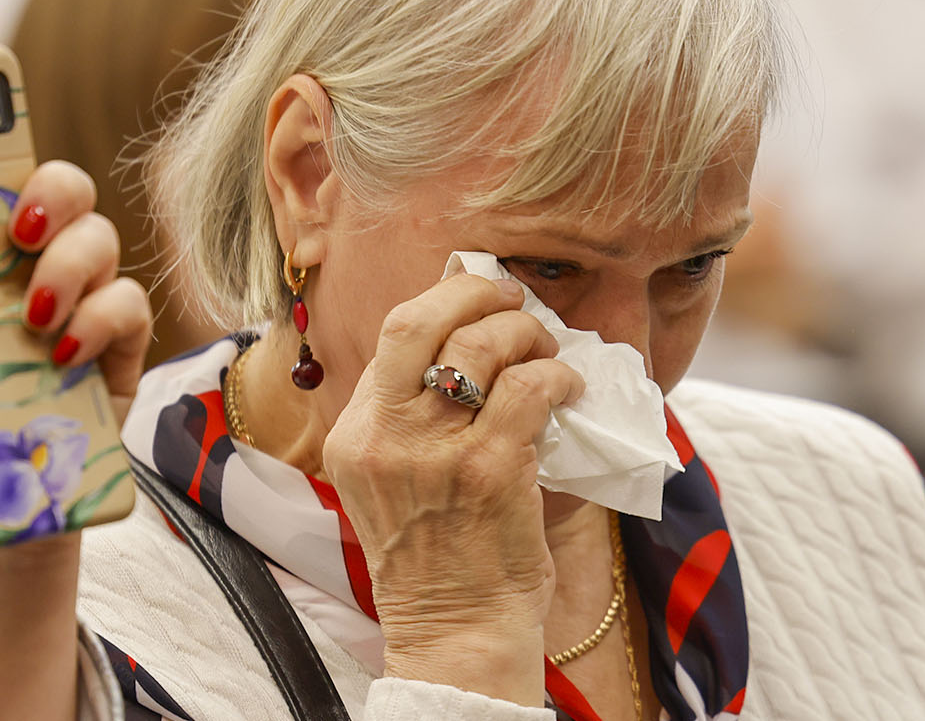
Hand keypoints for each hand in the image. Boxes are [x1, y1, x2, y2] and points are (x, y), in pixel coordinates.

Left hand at [0, 161, 151, 720]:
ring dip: (72, 264)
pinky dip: (104, 318)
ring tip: (35, 316)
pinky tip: (64, 355)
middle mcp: (26, 270)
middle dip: (52, 191)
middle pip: (63, 188)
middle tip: (19, 232)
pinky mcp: (120, 355)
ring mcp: (78, 308)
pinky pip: (132, 305)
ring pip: (102, 238)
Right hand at [321, 272, 583, 705]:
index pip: (394, 333)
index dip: (445, 301)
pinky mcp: (487, 469)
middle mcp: (384, 436)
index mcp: (355, 434)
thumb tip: (474, 336)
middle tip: (516, 301)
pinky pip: (529, 388)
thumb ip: (418, 417)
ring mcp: (434, 452)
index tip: (481, 300)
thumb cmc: (442, 556)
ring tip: (549, 353)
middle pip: (421, 320)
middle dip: (478, 293)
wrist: (457, 631)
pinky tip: (569, 389)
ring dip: (528, 334)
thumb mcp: (398, 480)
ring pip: (481, 346)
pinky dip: (558, 376)